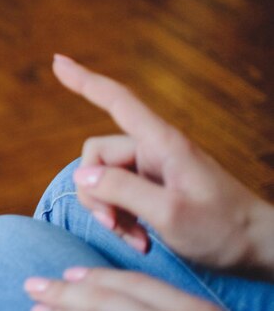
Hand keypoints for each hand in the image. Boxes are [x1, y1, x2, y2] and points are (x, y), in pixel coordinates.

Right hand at [52, 54, 273, 271]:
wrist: (259, 249)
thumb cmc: (223, 230)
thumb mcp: (169, 214)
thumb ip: (122, 190)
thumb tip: (81, 175)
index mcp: (162, 144)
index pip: (117, 101)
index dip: (84, 80)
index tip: (57, 61)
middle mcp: (154, 151)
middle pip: (96, 157)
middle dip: (95, 193)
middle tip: (113, 225)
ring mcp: (153, 170)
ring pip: (103, 181)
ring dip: (109, 212)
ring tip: (133, 237)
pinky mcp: (154, 190)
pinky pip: (119, 197)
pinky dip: (122, 220)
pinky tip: (140, 240)